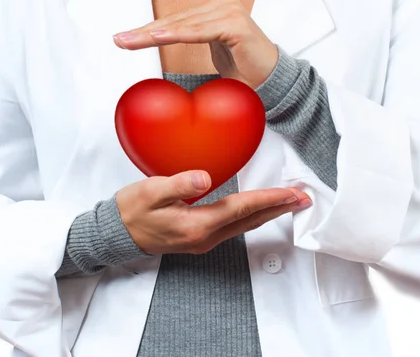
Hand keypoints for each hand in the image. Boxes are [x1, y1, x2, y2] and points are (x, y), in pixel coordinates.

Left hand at [113, 0, 278, 88]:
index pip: (176, 22)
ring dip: (155, 35)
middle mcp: (221, 6)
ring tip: (131, 40)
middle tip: (119, 40)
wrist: (272, 83)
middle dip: (145, 33)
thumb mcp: (211, 55)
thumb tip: (165, 51)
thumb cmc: (244, 71)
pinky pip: (201, 32)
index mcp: (214, 11)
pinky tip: (158, 37)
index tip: (125, 39)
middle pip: (176, 22)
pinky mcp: (236, 25)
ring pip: (184, 26)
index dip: (149, 31)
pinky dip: (179, 35)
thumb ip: (191, 45)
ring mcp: (229, 12)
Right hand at [116, 170, 311, 254]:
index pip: (241, 208)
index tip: (291, 193)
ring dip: (268, 213)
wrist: (117, 234)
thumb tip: (204, 178)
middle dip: (278, 208)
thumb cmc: (131, 211)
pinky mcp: (199, 238)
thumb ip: (178, 184)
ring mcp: (203, 240)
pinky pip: (234, 227)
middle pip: (250, 220)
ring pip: (245, 225)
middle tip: (303, 198)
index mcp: (197, 225)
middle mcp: (206, 237)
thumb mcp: (150, 192)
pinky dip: (251, 216)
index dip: (268, 199)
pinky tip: (257, 210)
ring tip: (288, 203)